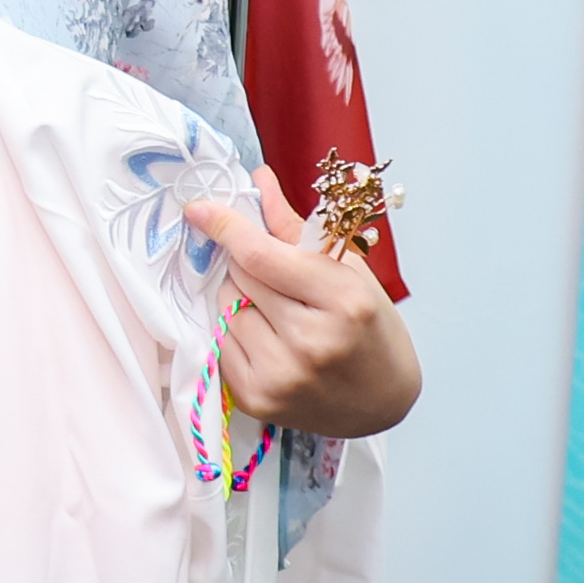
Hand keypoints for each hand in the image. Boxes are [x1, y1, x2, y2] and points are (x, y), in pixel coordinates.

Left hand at [195, 168, 421, 440]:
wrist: (384, 402)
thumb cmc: (371, 329)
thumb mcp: (349, 271)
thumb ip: (295, 228)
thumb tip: (258, 180)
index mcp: (343, 301)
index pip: (261, 255)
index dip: (226, 226)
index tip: (199, 208)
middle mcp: (310, 341)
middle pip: (239, 276)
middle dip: (247, 265)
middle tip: (277, 277)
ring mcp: (280, 375)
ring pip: (224, 307)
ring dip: (239, 299)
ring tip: (277, 312)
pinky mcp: (256, 398)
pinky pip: (219, 342)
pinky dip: (234, 332)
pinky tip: (267, 339)